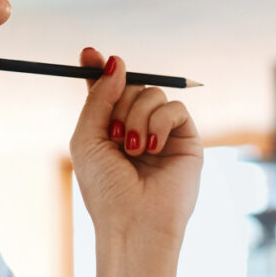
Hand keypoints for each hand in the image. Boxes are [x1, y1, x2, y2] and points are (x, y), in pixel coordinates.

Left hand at [69, 47, 202, 249]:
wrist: (134, 222)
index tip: (88, 54)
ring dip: (137, 117)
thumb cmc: (105, 189)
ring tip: (132, 149)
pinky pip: (175, 108)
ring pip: (152, 93)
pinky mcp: (187, 140)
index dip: (99, 69)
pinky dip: (160, 124)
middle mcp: (137, 128)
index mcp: (110, 129)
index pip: (108, 90)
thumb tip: (117, 61)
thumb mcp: (87, 139)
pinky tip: (152, 148)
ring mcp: (163, 133)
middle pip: (130, 85)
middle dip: (119, 101)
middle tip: (114, 132)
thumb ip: (98, 98)